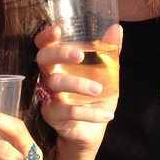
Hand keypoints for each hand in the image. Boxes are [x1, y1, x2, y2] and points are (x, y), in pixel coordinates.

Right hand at [34, 24, 117, 152]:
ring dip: (78, 84)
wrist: (93, 131)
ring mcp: (48, 97)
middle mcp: (48, 77)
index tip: (57, 29)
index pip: (44, 45)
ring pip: (55, 85)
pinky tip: (107, 115)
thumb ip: (109, 51)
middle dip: (59, 54)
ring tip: (98, 89)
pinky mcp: (53, 116)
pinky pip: (67, 112)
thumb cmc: (94, 97)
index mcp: (58, 63)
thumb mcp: (105, 73)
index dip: (46, 36)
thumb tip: (116, 28)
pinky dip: (89, 113)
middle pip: (43, 59)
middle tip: (80, 55)